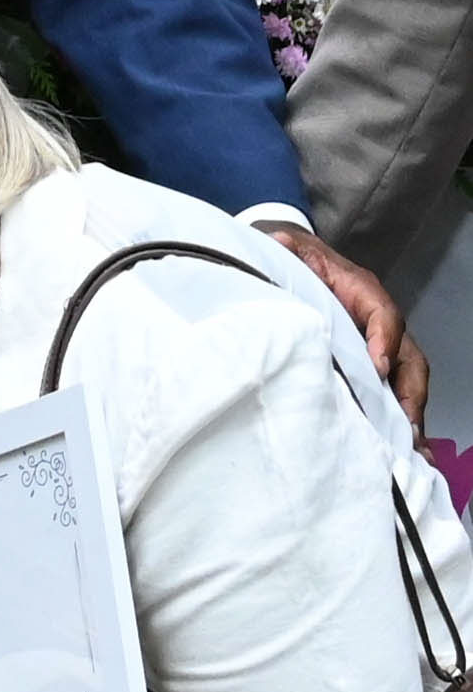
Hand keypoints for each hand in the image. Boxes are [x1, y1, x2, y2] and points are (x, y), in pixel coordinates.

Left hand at [261, 221, 428, 430]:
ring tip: (413, 449)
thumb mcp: (293, 250)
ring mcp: (382, 345)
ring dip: (413, 414)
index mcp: (365, 292)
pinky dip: (403, 421)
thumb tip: (278, 241)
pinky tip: (406, 450)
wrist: (302, 263)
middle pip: (410, 358)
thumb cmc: (300, 262)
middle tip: (406, 424)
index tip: (378, 368)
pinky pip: (397, 392)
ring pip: (409, 381)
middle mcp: (381, 321)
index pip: (385, 316)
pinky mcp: (373, 364)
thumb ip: (288, 248)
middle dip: (410, 392)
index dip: (385, 341)